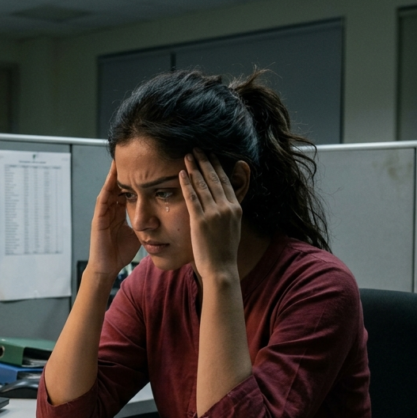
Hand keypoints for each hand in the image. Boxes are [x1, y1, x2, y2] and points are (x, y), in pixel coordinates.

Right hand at [87, 161, 139, 279]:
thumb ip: (145, 223)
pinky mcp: (98, 218)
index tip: (143, 166)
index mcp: (119, 213)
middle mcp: (110, 210)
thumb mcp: (137, 234)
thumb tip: (160, 217)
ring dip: (114, 175)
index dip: (134, 179)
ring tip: (120, 160)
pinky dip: (108, 188)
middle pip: (118, 186)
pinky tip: (112, 177)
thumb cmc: (120, 253)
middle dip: (124, 172)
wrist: (107, 268)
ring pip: (110, 189)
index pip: (128, 191)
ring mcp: (103, 213)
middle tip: (131, 156)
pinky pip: (103, 199)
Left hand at [180, 150, 242, 279]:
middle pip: (214, 179)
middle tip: (197, 149)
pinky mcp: (200, 221)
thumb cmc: (224, 252)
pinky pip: (192, 198)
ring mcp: (213, 214)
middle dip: (205, 161)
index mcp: (235, 208)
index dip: (217, 166)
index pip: (225, 182)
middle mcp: (226, 208)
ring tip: (187, 156)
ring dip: (194, 168)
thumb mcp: (232, 228)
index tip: (211, 155)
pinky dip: (186, 184)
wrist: (221, 268)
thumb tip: (224, 204)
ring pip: (203, 185)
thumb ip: (228, 213)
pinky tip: (181, 174)